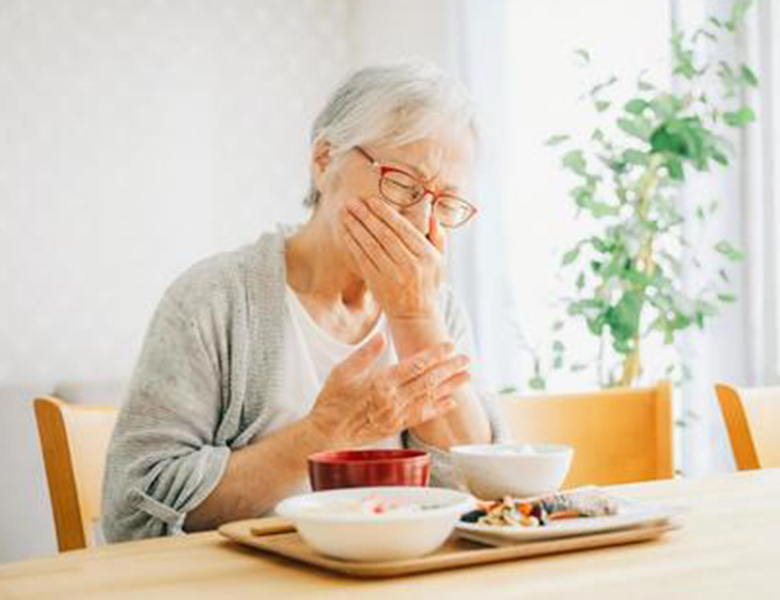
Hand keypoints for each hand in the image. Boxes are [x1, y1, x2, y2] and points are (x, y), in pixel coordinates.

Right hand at [308, 333, 470, 445]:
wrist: (327, 433)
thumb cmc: (332, 401)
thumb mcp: (342, 371)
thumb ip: (364, 354)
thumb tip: (381, 337)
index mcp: (381, 382)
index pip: (415, 365)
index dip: (435, 354)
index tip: (449, 346)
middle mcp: (393, 399)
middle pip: (428, 380)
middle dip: (449, 368)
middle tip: (466, 359)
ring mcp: (396, 414)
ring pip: (430, 397)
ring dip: (450, 386)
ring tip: (467, 376)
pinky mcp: (396, 426)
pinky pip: (423, 416)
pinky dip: (438, 408)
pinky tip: (452, 402)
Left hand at [341, 196, 444, 319]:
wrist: (415, 315)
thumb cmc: (427, 284)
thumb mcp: (440, 262)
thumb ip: (439, 238)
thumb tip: (433, 215)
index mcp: (427, 255)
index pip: (404, 228)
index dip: (386, 213)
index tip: (372, 201)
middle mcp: (411, 264)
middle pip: (385, 234)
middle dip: (367, 215)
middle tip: (353, 202)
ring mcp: (393, 274)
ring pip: (371, 244)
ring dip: (356, 226)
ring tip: (345, 213)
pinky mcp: (378, 283)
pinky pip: (363, 258)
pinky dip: (353, 243)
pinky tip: (345, 232)